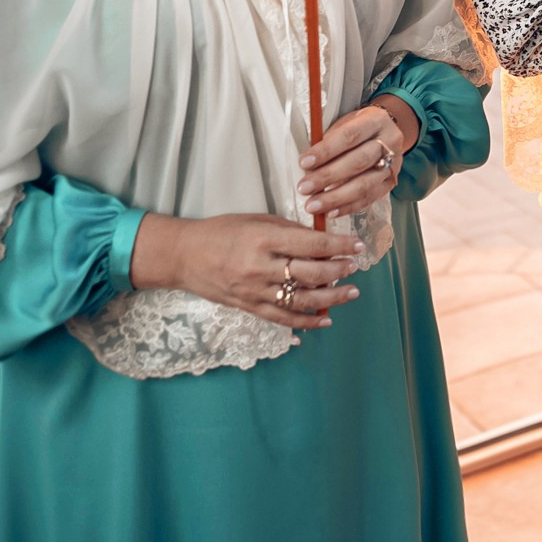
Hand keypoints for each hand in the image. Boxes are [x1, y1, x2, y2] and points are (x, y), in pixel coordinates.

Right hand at [129, 212, 361, 329]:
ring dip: (331, 299)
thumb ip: (289, 231)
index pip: (312, 245)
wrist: (184, 256)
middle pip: (310, 274)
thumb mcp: (257, 220)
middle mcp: (261, 267)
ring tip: (351, 293)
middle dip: (338, 272)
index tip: (358, 246)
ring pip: (300, 300)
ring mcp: (254, 291)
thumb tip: (322, 239)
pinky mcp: (249, 307)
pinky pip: (282, 318)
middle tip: (355, 268)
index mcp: (264, 239)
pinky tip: (325, 319)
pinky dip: (306, 321)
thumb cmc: (222, 231)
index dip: (339, 247)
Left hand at [298, 98, 413, 219]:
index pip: (350, 136)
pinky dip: (348, 207)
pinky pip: (369, 199)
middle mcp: (390, 142)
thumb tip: (307, 168)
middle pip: (358, 161)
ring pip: (365, 184)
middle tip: (304, 188)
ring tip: (313, 205)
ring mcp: (393, 165)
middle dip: (328, 176)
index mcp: (376, 121)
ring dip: (336, 198)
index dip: (326, 150)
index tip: (304, 163)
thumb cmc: (356, 129)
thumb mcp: (343, 124)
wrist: (384, 133)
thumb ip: (328, 142)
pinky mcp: (391, 183)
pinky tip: (330, 212)